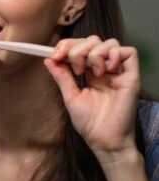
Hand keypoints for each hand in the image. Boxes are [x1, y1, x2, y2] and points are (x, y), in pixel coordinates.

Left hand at [44, 36, 140, 160]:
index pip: (80, 47)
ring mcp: (118, 72)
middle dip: (78, 48)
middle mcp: (105, 69)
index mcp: (89, 73)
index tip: (54, 54)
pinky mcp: (131, 76)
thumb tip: (48, 59)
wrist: (104, 140)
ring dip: (94, 53)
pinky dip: (114, 55)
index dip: (67, 45)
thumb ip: (62, 77)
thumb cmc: (89, 123)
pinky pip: (128, 52)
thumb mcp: (70, 96)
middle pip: (93, 40)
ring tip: (91, 73)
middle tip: (74, 67)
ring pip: (110, 43)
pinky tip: (106, 70)